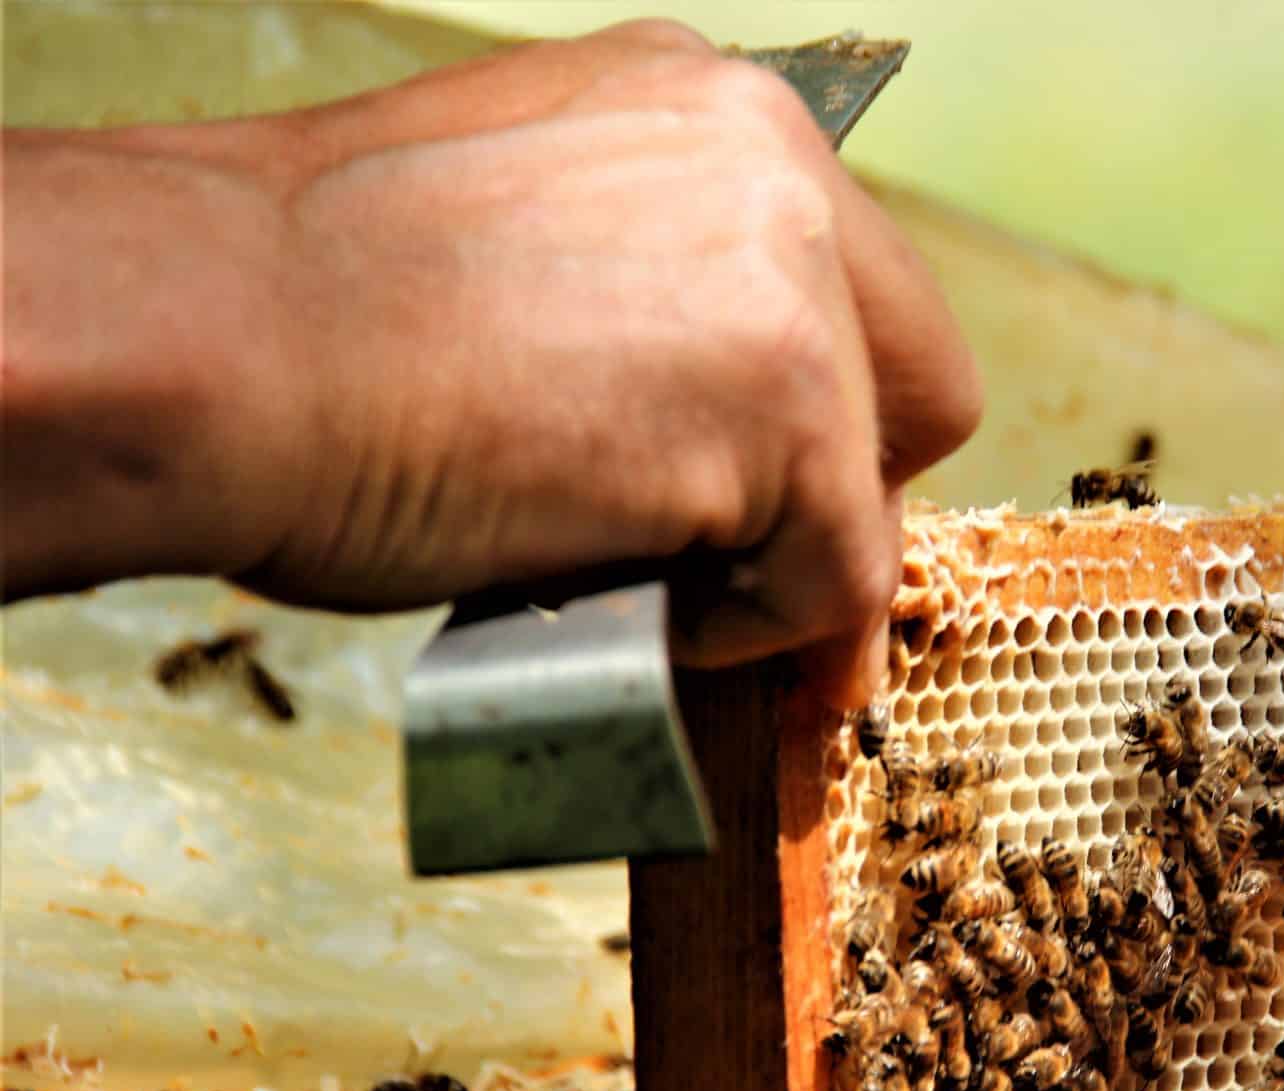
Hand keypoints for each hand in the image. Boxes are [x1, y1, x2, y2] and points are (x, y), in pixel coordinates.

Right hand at [3, 21, 980, 706]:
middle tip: (741, 561)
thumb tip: (723, 421)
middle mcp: (774, 167)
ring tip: (638, 583)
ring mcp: (792, 285)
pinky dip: (749, 633)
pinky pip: (836, 583)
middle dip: (845, 491)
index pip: (862, 292)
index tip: (780, 495)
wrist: (208, 337)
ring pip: (874, 495)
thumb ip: (661, 294)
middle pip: (921, 384)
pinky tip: (640, 608)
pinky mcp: (786, 412)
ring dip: (774, 567)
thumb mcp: (535, 235)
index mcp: (710, 111)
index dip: (835, 416)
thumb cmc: (308, 308)